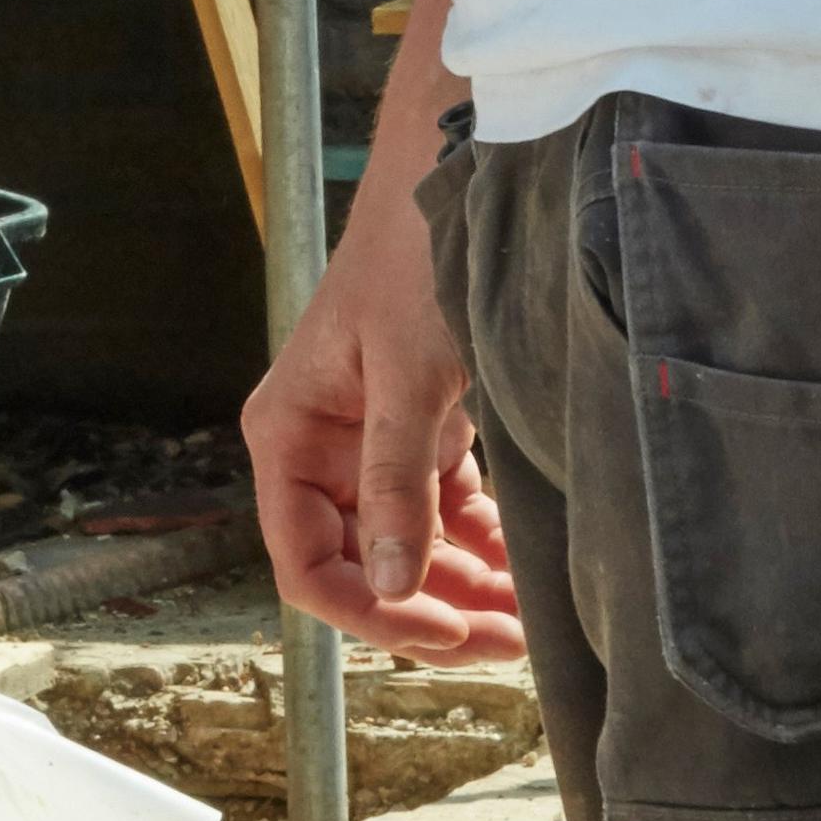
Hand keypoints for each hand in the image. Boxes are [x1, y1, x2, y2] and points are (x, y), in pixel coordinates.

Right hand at [245, 204, 529, 665]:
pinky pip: (446, 510)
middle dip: (435, 608)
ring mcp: (370, 445)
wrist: (451, 177)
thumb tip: (392, 583)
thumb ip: (396, 483)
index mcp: (288, 436)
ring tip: (533, 618)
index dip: (372, 612)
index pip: (308, 563)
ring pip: (411, 546)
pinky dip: (484, 542)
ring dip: (466, 585)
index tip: (445, 632)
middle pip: (365, 565)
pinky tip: (529, 570)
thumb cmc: (413, 259)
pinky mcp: (419, 432)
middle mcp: (320, 449)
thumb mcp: (408, 376)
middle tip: (511, 643)